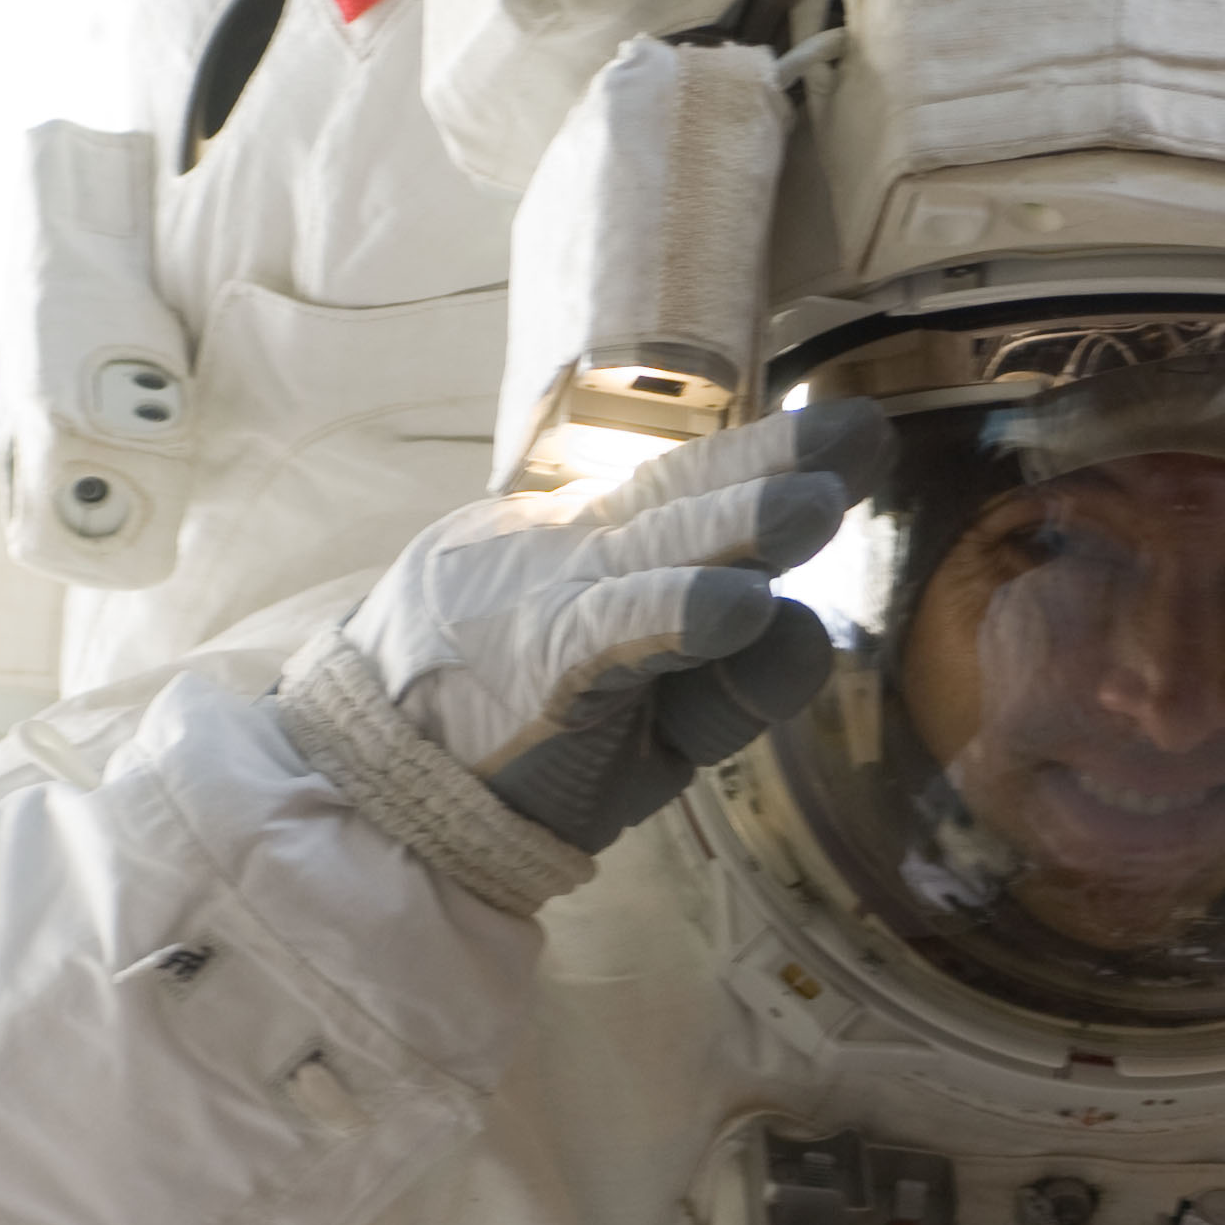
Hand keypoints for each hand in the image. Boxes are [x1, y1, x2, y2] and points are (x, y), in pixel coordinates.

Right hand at [342, 401, 884, 854]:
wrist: (365, 793)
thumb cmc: (504, 751)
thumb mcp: (639, 721)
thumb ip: (719, 684)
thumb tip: (793, 626)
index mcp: (582, 555)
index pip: (680, 496)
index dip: (762, 461)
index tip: (846, 438)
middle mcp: (566, 559)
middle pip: (678, 498)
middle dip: (772, 462)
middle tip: (859, 432)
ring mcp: (543, 602)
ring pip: (653, 550)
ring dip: (738, 523)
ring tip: (819, 501)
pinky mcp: (532, 666)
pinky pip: (611, 631)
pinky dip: (676, 614)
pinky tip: (741, 604)